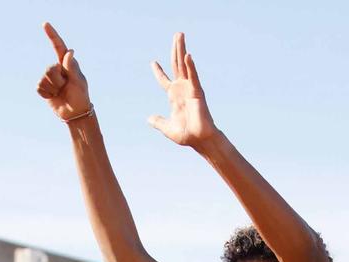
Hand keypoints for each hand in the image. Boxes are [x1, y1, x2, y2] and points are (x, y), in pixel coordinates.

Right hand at [37, 22, 91, 120]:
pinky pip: (39, 87)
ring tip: (60, 92)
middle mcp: (57, 68)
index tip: (45, 24)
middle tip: (65, 87)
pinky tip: (53, 96)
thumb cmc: (80, 96)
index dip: (52, 35)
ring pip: (44, 78)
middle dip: (58, 80)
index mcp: (67, 64)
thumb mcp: (79, 82)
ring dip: (53, 88)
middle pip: (50, 68)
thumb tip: (70, 51)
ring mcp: (49, 77)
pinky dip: (47, 93)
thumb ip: (72, 68)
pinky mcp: (43, 87)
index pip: (58, 47)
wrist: (74, 113)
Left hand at [148, 32, 217, 146]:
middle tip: (177, 34)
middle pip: (176, 65)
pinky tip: (187, 55)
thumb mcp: (167, 128)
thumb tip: (149, 119)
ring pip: (184, 65)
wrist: (199, 140)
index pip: (164, 80)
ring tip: (180, 35)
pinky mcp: (197, 92)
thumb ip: (158, 122)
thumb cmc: (187, 135)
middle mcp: (182, 89)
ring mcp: (189, 88)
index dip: (158, 72)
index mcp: (174, 96)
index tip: (153, 62)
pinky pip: (193, 76)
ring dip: (181, 49)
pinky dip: (190, 66)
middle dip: (175, 49)